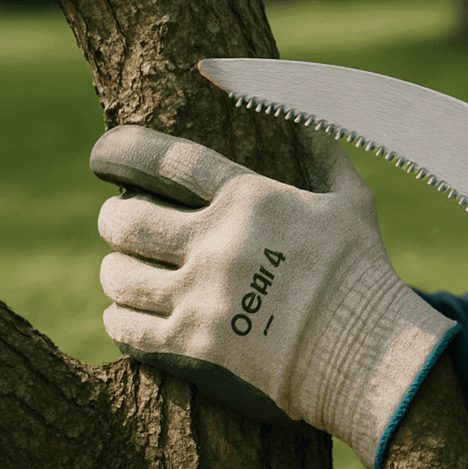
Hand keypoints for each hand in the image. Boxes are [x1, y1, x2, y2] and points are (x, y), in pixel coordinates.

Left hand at [91, 125, 455, 468]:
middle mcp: (217, 243)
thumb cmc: (362, 273)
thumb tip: (312, 116)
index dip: (122, 151)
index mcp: (250, 200)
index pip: (165, 160)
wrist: (365, 352)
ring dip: (116, 270)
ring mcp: (201, 298)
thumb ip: (325, 155)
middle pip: (125, 220)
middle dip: (115, 217)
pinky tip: (130, 314)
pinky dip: (120, 317)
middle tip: (121, 221)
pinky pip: (125, 328)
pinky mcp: (192, 348)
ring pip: (118, 275)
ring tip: (127, 270)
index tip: (102, 155)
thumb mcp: (352, 202)